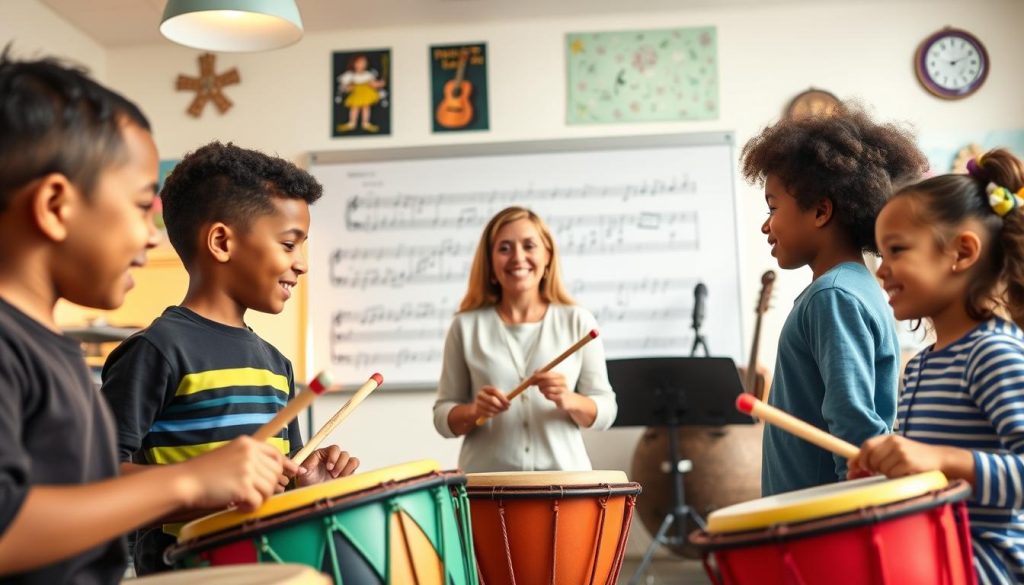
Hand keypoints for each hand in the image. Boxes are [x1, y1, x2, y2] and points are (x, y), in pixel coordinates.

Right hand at [177, 436, 297, 511]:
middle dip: (269, 486)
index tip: (295, 472)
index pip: (275, 453)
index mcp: (247, 444)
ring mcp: (247, 470)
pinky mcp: (243, 487)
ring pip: (269, 489)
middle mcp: (250, 454)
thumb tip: (277, 476)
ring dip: (258, 498)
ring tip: (243, 499)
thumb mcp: (229, 456)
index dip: (287, 464)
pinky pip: (258, 502)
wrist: (184, 481)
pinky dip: (250, 507)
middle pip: (275, 473)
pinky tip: (239, 505)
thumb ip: (251, 461)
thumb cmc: (204, 472)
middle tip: (257, 494)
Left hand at [295, 445, 359, 485]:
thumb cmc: (308, 480)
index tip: (329, 467)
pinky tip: (341, 478)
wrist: (313, 491)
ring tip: (336, 477)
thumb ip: (303, 467)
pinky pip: (355, 466)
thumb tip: (302, 468)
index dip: (334, 456)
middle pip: (344, 454)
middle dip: (339, 465)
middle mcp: (334, 457)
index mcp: (324, 454)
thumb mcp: (303, 473)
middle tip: (332, 474)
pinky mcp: (347, 472)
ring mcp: (342, 465)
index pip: (334, 449)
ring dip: (345, 469)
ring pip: (352, 460)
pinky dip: (350, 472)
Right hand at [473, 385, 510, 418]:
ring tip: (501, 410)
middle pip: (492, 399)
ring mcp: (477, 402)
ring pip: (490, 407)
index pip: (494, 390)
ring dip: (498, 410)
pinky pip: (488, 413)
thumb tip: (508, 403)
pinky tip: (495, 413)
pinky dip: (493, 414)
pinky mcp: (477, 410)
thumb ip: (502, 398)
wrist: (478, 407)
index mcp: (485, 388)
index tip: (509, 403)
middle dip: (501, 405)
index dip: (502, 397)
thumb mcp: (496, 396)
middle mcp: (480, 394)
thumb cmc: (490, 400)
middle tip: (506, 408)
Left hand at [533, 371, 574, 409]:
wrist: (569, 400)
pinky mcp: (561, 398)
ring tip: (544, 391)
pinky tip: (549, 396)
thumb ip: (543, 378)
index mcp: (560, 376)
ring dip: (543, 390)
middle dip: (540, 383)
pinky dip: (547, 396)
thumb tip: (533, 376)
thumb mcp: (552, 382)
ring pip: (548, 389)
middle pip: (548, 381)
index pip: (548, 373)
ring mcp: (563, 390)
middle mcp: (563, 382)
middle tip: (538, 386)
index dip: (539, 375)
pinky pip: (549, 396)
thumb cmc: (558, 390)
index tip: (532, 377)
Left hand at [847, 435, 951, 479]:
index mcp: (889, 438)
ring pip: (881, 467)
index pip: (867, 445)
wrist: (940, 459)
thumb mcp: (895, 451)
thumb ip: (876, 456)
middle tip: (880, 471)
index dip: (858, 457)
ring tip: (898, 470)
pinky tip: (905, 474)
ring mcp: (901, 451)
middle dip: (872, 468)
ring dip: (886, 473)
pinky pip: (892, 474)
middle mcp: (894, 442)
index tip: (852, 467)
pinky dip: (895, 477)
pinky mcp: (908, 462)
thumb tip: (852, 467)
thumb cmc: (914, 458)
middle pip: (871, 457)